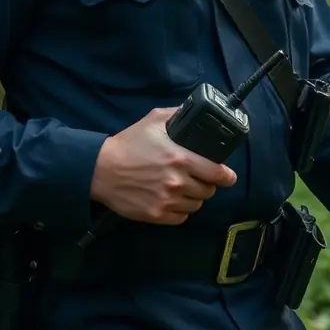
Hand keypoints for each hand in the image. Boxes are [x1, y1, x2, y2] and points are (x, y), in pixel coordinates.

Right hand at [90, 107, 236, 224]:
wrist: (101, 169)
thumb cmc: (128, 143)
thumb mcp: (153, 121)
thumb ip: (177, 115)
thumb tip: (195, 112)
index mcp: (181, 158)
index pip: (218, 173)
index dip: (226, 175)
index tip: (228, 176)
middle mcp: (177, 182)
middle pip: (209, 191)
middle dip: (207, 184)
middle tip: (198, 178)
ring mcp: (167, 201)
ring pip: (196, 205)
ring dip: (193, 197)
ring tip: (183, 188)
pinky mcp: (156, 215)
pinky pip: (181, 217)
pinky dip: (180, 210)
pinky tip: (172, 199)